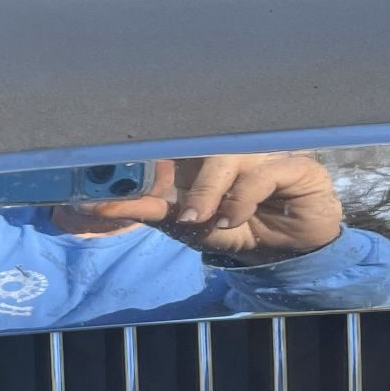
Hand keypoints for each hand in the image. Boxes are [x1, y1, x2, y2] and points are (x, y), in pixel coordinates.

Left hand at [64, 153, 343, 262]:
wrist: (289, 254)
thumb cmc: (238, 229)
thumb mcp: (187, 226)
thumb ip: (146, 209)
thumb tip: (94, 202)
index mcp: (204, 151)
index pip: (176, 135)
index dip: (151, 147)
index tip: (125, 169)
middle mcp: (233, 143)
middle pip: (201, 139)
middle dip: (182, 174)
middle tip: (179, 211)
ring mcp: (263, 150)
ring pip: (228, 154)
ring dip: (211, 190)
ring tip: (206, 219)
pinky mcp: (294, 165)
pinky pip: (263, 171)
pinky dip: (242, 197)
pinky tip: (235, 218)